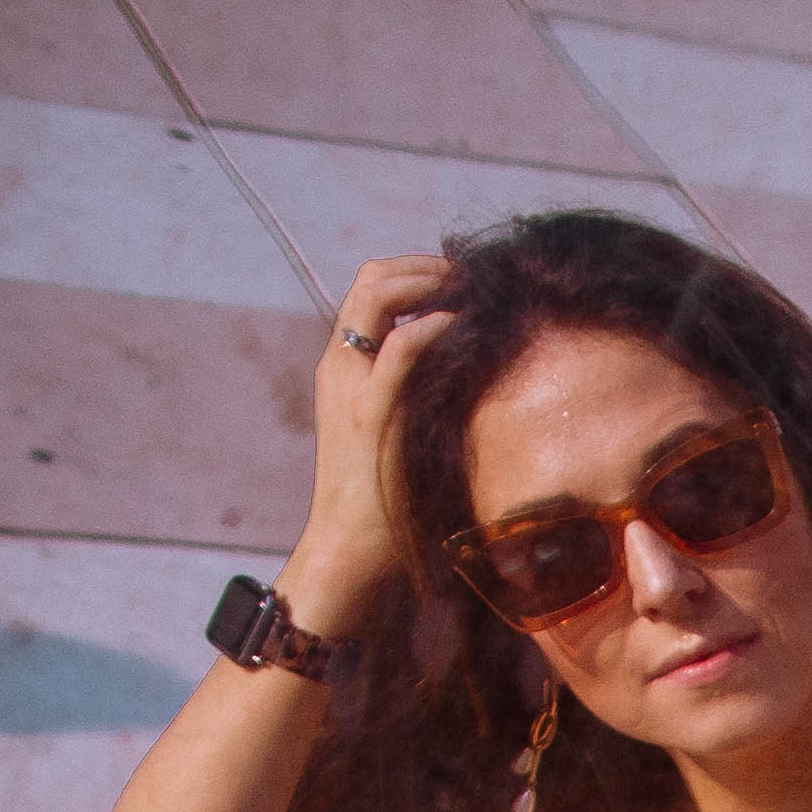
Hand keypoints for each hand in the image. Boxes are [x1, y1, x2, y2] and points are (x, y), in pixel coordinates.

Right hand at [279, 254, 458, 634]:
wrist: (349, 547)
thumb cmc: (380, 503)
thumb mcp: (392, 436)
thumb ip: (410, 401)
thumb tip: (461, 382)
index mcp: (342, 368)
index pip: (370, 293)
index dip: (412, 274)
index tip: (456, 279)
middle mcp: (340, 365)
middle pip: (371, 280)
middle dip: (423, 265)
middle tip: (469, 273)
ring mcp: (352, 384)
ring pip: (378, 295)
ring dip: (428, 281)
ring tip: (470, 288)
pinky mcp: (372, 411)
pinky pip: (400, 347)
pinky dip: (432, 325)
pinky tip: (462, 323)